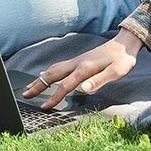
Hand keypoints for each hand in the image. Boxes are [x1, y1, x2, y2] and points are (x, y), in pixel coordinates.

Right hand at [22, 28, 143, 109]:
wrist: (125, 44)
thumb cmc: (123, 59)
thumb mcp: (117, 71)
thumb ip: (100, 80)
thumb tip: (83, 89)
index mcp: (85, 68)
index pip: (65, 85)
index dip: (54, 97)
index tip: (44, 107)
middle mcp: (78, 63)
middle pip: (53, 74)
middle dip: (38, 85)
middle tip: (25, 94)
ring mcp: (77, 60)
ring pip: (54, 69)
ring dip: (41, 78)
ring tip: (31, 86)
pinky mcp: (80, 60)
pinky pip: (60, 66)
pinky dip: (49, 72)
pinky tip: (48, 75)